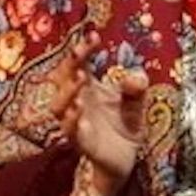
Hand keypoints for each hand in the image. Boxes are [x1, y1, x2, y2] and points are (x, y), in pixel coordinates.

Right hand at [52, 31, 147, 195]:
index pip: (78, 64)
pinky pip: (72, 133)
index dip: (82, 49)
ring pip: (58, 107)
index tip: (94, 36)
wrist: (127, 160)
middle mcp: (78, 103)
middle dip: (67, 65)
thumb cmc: (125, 125)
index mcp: (89, 88)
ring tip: (80, 80)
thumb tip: (132, 78)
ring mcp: (77, 124)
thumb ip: (137, 86)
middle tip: (80, 54)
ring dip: (67, 92)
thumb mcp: (137, 101)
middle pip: (60, 81)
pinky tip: (79, 111)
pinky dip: (73, 121)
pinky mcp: (84, 144)